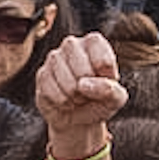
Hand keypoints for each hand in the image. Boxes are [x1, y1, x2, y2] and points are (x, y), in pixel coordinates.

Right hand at [33, 26, 123, 153]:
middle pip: (83, 70)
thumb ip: (110, 90)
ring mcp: (54, 58)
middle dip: (88, 90)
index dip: (105, 79)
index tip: (107, 81)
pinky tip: (65, 101)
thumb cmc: (100, 101)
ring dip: (74, 97)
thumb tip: (84, 84)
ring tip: (77, 97)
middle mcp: (72, 44)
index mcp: (94, 43)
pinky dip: (62, 101)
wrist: (78, 117)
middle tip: (89, 92)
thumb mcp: (116, 99)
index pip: (103, 60)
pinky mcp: (42, 74)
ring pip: (66, 80)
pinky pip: (51, 90)